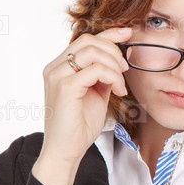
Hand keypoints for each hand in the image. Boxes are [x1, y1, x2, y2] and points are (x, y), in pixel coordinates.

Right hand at [38, 27, 132, 168]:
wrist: (67, 151)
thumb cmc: (80, 125)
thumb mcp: (96, 92)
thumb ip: (103, 74)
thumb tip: (118, 59)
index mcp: (60, 67)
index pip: (85, 40)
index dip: (109, 33)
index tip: (129, 33)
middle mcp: (55, 68)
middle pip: (88, 41)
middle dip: (113, 51)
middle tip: (125, 69)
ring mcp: (57, 76)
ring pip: (92, 52)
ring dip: (114, 66)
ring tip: (121, 84)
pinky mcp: (65, 87)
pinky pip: (95, 70)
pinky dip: (112, 77)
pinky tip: (118, 91)